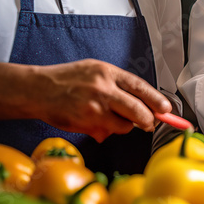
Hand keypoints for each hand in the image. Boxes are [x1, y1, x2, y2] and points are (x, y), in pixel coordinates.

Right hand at [31, 59, 171, 141]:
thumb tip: (140, 103)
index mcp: (107, 72)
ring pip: (125, 124)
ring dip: (124, 126)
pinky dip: (108, 130)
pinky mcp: (87, 120)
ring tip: (111, 119)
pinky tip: (97, 123)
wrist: (37, 89)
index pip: (140, 87)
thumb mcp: (94, 72)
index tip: (167, 109)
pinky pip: (108, 131)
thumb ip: (116, 86)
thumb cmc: (65, 81)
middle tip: (150, 123)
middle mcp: (103, 87)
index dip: (156, 100)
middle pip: (138, 109)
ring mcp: (95, 104)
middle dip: (148, 120)